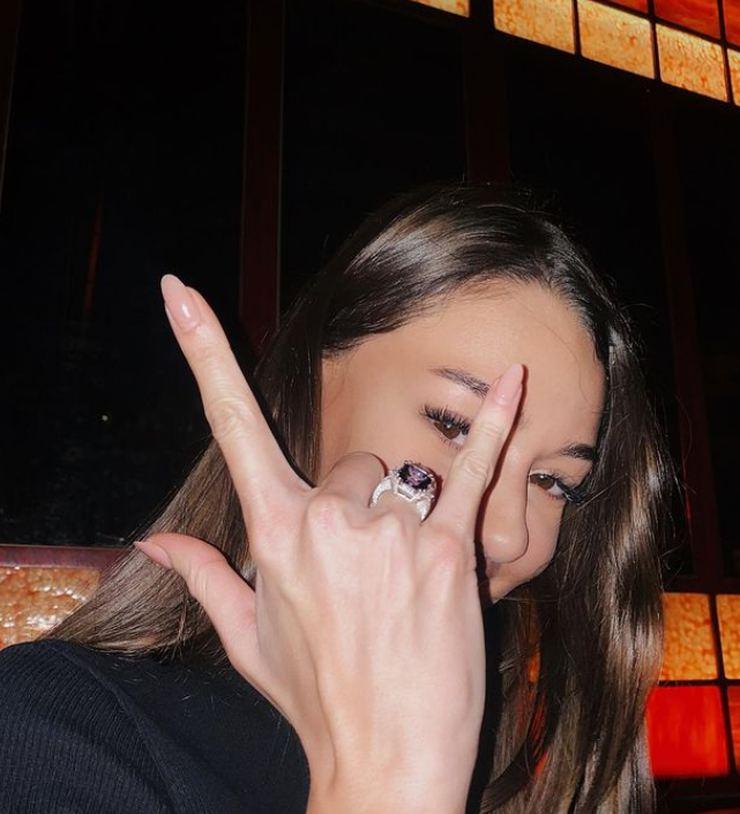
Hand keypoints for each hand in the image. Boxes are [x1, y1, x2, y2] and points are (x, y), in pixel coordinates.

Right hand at [136, 274, 523, 812]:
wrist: (384, 762)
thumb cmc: (314, 701)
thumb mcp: (247, 639)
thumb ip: (203, 574)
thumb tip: (151, 541)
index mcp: (274, 532)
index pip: (230, 425)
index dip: (202, 353)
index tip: (180, 295)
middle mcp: (329, 519)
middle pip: (350, 467)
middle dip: (357, 509)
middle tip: (366, 580)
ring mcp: (391, 530)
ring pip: (399, 486)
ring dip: (402, 524)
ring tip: (404, 593)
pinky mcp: (448, 546)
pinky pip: (474, 469)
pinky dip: (498, 423)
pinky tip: (518, 375)